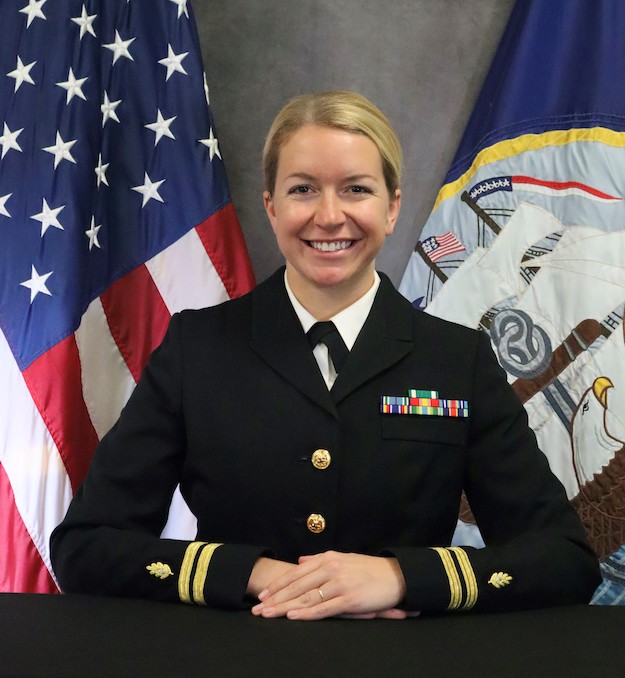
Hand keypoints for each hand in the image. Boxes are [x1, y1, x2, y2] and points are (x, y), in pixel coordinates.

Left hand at [250, 551, 407, 619]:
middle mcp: (331, 568)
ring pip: (307, 597)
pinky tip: (293, 616)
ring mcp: (340, 583)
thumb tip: (301, 560)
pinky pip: (324, 607)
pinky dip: (307, 613)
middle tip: (258, 608)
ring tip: (269, 614)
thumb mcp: (343, 557)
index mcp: (328, 558)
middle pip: (298, 585)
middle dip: (276, 598)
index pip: (297, 572)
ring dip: (285, 607)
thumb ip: (320, 559)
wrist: (396, 575)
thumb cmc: (369, 568)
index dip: (279, 584)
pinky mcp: (350, 598)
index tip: (263, 594)